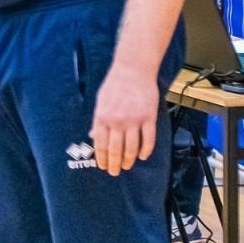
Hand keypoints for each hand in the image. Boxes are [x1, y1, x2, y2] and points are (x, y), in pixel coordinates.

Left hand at [90, 61, 158, 175]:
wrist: (133, 70)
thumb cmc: (114, 85)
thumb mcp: (100, 102)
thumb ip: (98, 121)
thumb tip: (94, 137)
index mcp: (103, 117)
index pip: (101, 144)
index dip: (101, 158)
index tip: (102, 166)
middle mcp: (118, 121)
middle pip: (116, 149)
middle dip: (114, 164)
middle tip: (114, 172)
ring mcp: (135, 120)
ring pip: (132, 147)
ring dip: (129, 160)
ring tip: (126, 166)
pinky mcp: (149, 117)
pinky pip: (149, 139)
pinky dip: (146, 150)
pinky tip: (143, 157)